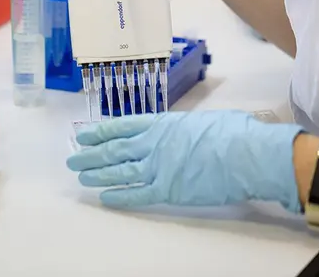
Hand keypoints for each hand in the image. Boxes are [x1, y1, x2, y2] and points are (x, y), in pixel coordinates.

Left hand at [66, 111, 303, 211]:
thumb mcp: (203, 120)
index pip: (121, 126)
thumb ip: (185, 127)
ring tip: (82, 179)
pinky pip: (137, 195)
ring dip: (98, 176)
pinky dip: (119, 197)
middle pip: (113, 150)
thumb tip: (184, 132)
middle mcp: (153, 144)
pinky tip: (106, 198)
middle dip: (90, 155)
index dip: (99, 131)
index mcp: (161, 123)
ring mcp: (158, 168)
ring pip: (119, 172)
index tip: (83, 135)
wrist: (244, 155)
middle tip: (74, 160)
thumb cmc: (232, 132)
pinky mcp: (167, 191)